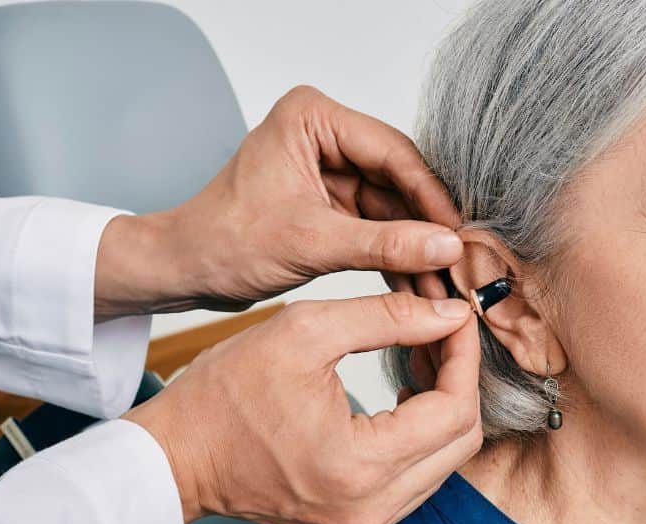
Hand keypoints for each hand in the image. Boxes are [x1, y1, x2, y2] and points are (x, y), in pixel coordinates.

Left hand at [95, 86, 462, 317]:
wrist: (184, 272)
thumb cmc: (223, 243)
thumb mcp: (311, 243)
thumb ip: (384, 244)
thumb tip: (446, 247)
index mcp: (312, 118)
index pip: (390, 152)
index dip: (430, 195)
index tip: (459, 232)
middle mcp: (323, 135)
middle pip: (397, 179)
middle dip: (426, 225)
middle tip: (461, 261)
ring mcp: (328, 169)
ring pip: (391, 208)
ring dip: (415, 247)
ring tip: (446, 282)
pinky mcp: (329, 202)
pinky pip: (375, 227)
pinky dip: (395, 255)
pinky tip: (421, 283)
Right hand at [123, 293, 481, 523]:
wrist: (177, 457)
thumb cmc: (226, 394)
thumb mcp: (304, 332)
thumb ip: (388, 317)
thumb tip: (451, 314)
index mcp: (359, 465)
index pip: (453, 409)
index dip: (462, 354)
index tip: (454, 314)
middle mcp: (371, 509)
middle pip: (460, 440)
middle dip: (459, 378)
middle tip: (439, 331)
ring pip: (444, 461)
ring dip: (442, 405)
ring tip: (420, 355)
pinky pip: (417, 478)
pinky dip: (420, 434)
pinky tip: (402, 394)